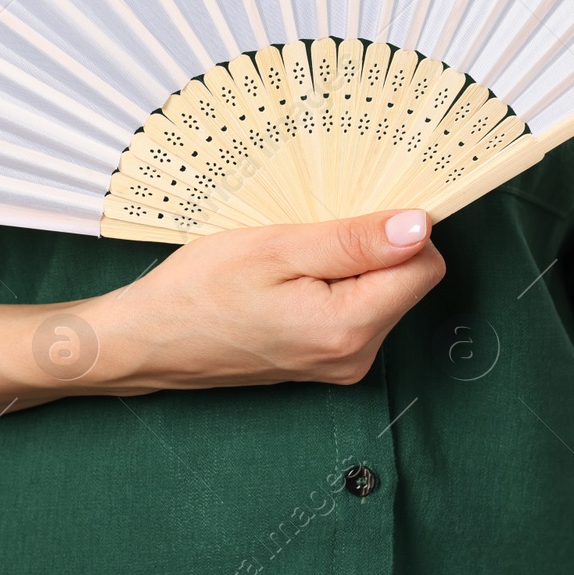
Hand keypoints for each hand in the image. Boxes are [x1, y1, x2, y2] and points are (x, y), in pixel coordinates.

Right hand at [81, 209, 445, 390]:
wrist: (148, 342)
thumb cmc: (199, 291)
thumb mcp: (277, 249)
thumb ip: (354, 241)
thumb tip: (419, 227)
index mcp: (348, 328)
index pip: (425, 266)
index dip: (400, 229)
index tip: (357, 209)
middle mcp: (354, 356)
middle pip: (405, 282)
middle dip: (371, 248)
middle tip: (309, 232)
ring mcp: (339, 365)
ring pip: (379, 295)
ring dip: (349, 266)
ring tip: (291, 257)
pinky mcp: (323, 363)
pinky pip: (353, 312)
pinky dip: (333, 286)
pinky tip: (288, 277)